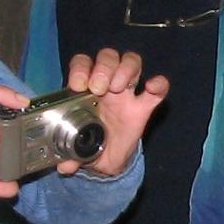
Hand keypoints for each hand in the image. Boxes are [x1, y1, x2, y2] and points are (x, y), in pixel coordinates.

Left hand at [59, 49, 165, 176]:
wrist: (108, 158)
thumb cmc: (88, 142)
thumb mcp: (76, 149)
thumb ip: (69, 155)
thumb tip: (64, 166)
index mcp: (85, 89)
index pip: (83, 63)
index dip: (80, 68)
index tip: (78, 85)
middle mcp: (106, 85)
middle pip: (108, 57)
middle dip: (103, 67)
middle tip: (98, 88)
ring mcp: (127, 93)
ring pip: (131, 62)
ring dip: (125, 69)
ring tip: (119, 87)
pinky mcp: (145, 106)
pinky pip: (157, 89)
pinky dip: (158, 84)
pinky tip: (153, 87)